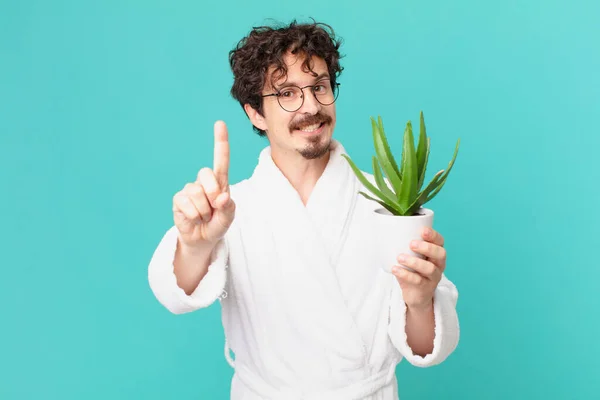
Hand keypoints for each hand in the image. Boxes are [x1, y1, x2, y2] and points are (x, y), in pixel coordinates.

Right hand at [172, 121, 235, 247]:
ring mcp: (189, 190)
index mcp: (219, 181)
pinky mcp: (178, 200)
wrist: (203, 239)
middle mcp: (203, 182)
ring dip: (204, 211)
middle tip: (215, 208)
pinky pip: (187, 205)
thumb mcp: (228, 217)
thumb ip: (228, 207)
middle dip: (213, 192)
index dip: (220, 141)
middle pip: (206, 174)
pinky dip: (194, 216)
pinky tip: (194, 219)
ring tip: (204, 217)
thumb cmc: (218, 224)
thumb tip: (221, 197)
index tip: (220, 123)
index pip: (221, 159)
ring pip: (197, 194)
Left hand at [392, 227, 445, 310]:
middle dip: (426, 247)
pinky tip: (395, 269)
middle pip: (440, 254)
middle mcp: (439, 264)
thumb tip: (387, 231)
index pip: (440, 241)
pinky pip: (418, 281)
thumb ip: (405, 245)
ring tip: (400, 257)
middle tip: (411, 244)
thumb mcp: (411, 257)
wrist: (415, 295)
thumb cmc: (413, 270)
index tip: (422, 230)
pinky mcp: (425, 288)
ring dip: (414, 262)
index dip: (433, 235)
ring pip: (429, 268)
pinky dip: (405, 274)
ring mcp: (434, 277)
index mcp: (436, 253)